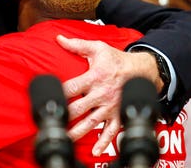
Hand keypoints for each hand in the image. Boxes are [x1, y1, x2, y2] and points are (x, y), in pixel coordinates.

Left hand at [56, 35, 159, 155]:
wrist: (143, 70)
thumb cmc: (117, 60)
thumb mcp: (98, 48)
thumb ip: (77, 45)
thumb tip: (59, 39)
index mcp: (94, 77)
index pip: (72, 87)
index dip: (58, 93)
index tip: (47, 99)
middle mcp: (102, 94)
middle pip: (79, 108)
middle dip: (65, 116)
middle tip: (51, 122)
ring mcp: (110, 107)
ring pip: (91, 122)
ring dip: (78, 132)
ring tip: (64, 139)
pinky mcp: (118, 115)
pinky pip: (111, 132)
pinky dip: (104, 142)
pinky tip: (95, 151)